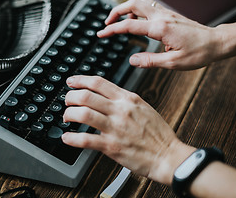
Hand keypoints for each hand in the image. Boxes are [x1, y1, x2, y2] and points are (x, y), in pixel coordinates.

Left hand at [62, 75, 194, 184]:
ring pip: (83, 113)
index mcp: (128, 99)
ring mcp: (115, 128)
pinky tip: (66, 138)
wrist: (168, 155)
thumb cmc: (158, 133)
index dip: (80, 80)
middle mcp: (120, 110)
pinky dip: (71, 138)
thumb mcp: (143, 107)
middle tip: (67, 101)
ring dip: (69, 114)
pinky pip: (85, 140)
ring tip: (67, 117)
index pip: (98, 83)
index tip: (71, 81)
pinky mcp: (112, 146)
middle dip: (70, 97)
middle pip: (86, 95)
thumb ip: (125, 100)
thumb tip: (107, 95)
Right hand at [97, 0, 223, 69]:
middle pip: (132, 4)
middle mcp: (161, 17)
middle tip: (106, 22)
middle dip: (116, 11)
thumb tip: (132, 60)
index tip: (101, 34)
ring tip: (118, 21)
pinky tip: (136, 21)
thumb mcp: (173, 63)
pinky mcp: (169, 15)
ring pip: (140, 3)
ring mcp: (166, 14)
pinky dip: (137, 11)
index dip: (112, 29)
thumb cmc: (199, 52)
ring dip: (126, 9)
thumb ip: (150, 61)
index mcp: (160, 28)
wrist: (216, 42)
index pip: (129, 25)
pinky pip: (148, 7)